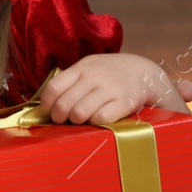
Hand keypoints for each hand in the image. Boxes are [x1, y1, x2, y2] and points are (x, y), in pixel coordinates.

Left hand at [40, 54, 178, 125]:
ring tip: (81, 120)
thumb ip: (72, 80)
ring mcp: (110, 89)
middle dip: (59, 117)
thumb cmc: (111, 74)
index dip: (47, 104)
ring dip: (76, 121)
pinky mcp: (124, 102)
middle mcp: (95, 76)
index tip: (49, 111)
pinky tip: (98, 120)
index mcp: (83, 67)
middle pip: (64, 104)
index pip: (54, 87)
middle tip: (63, 120)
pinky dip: (95, 123)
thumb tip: (46, 104)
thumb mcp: (91, 68)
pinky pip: (100, 119)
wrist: (146, 73)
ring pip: (79, 113)